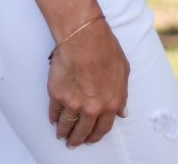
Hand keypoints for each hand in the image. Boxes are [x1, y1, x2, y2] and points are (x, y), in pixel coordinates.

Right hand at [47, 19, 129, 146]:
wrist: (84, 36)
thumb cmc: (105, 48)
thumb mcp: (123, 71)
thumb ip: (122, 94)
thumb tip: (122, 112)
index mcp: (110, 103)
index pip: (102, 128)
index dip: (95, 135)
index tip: (90, 138)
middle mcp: (92, 108)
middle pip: (83, 131)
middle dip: (78, 139)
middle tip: (74, 142)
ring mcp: (73, 103)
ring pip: (66, 126)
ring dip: (63, 132)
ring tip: (61, 134)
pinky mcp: (57, 94)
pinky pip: (54, 112)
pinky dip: (53, 117)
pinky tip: (53, 119)